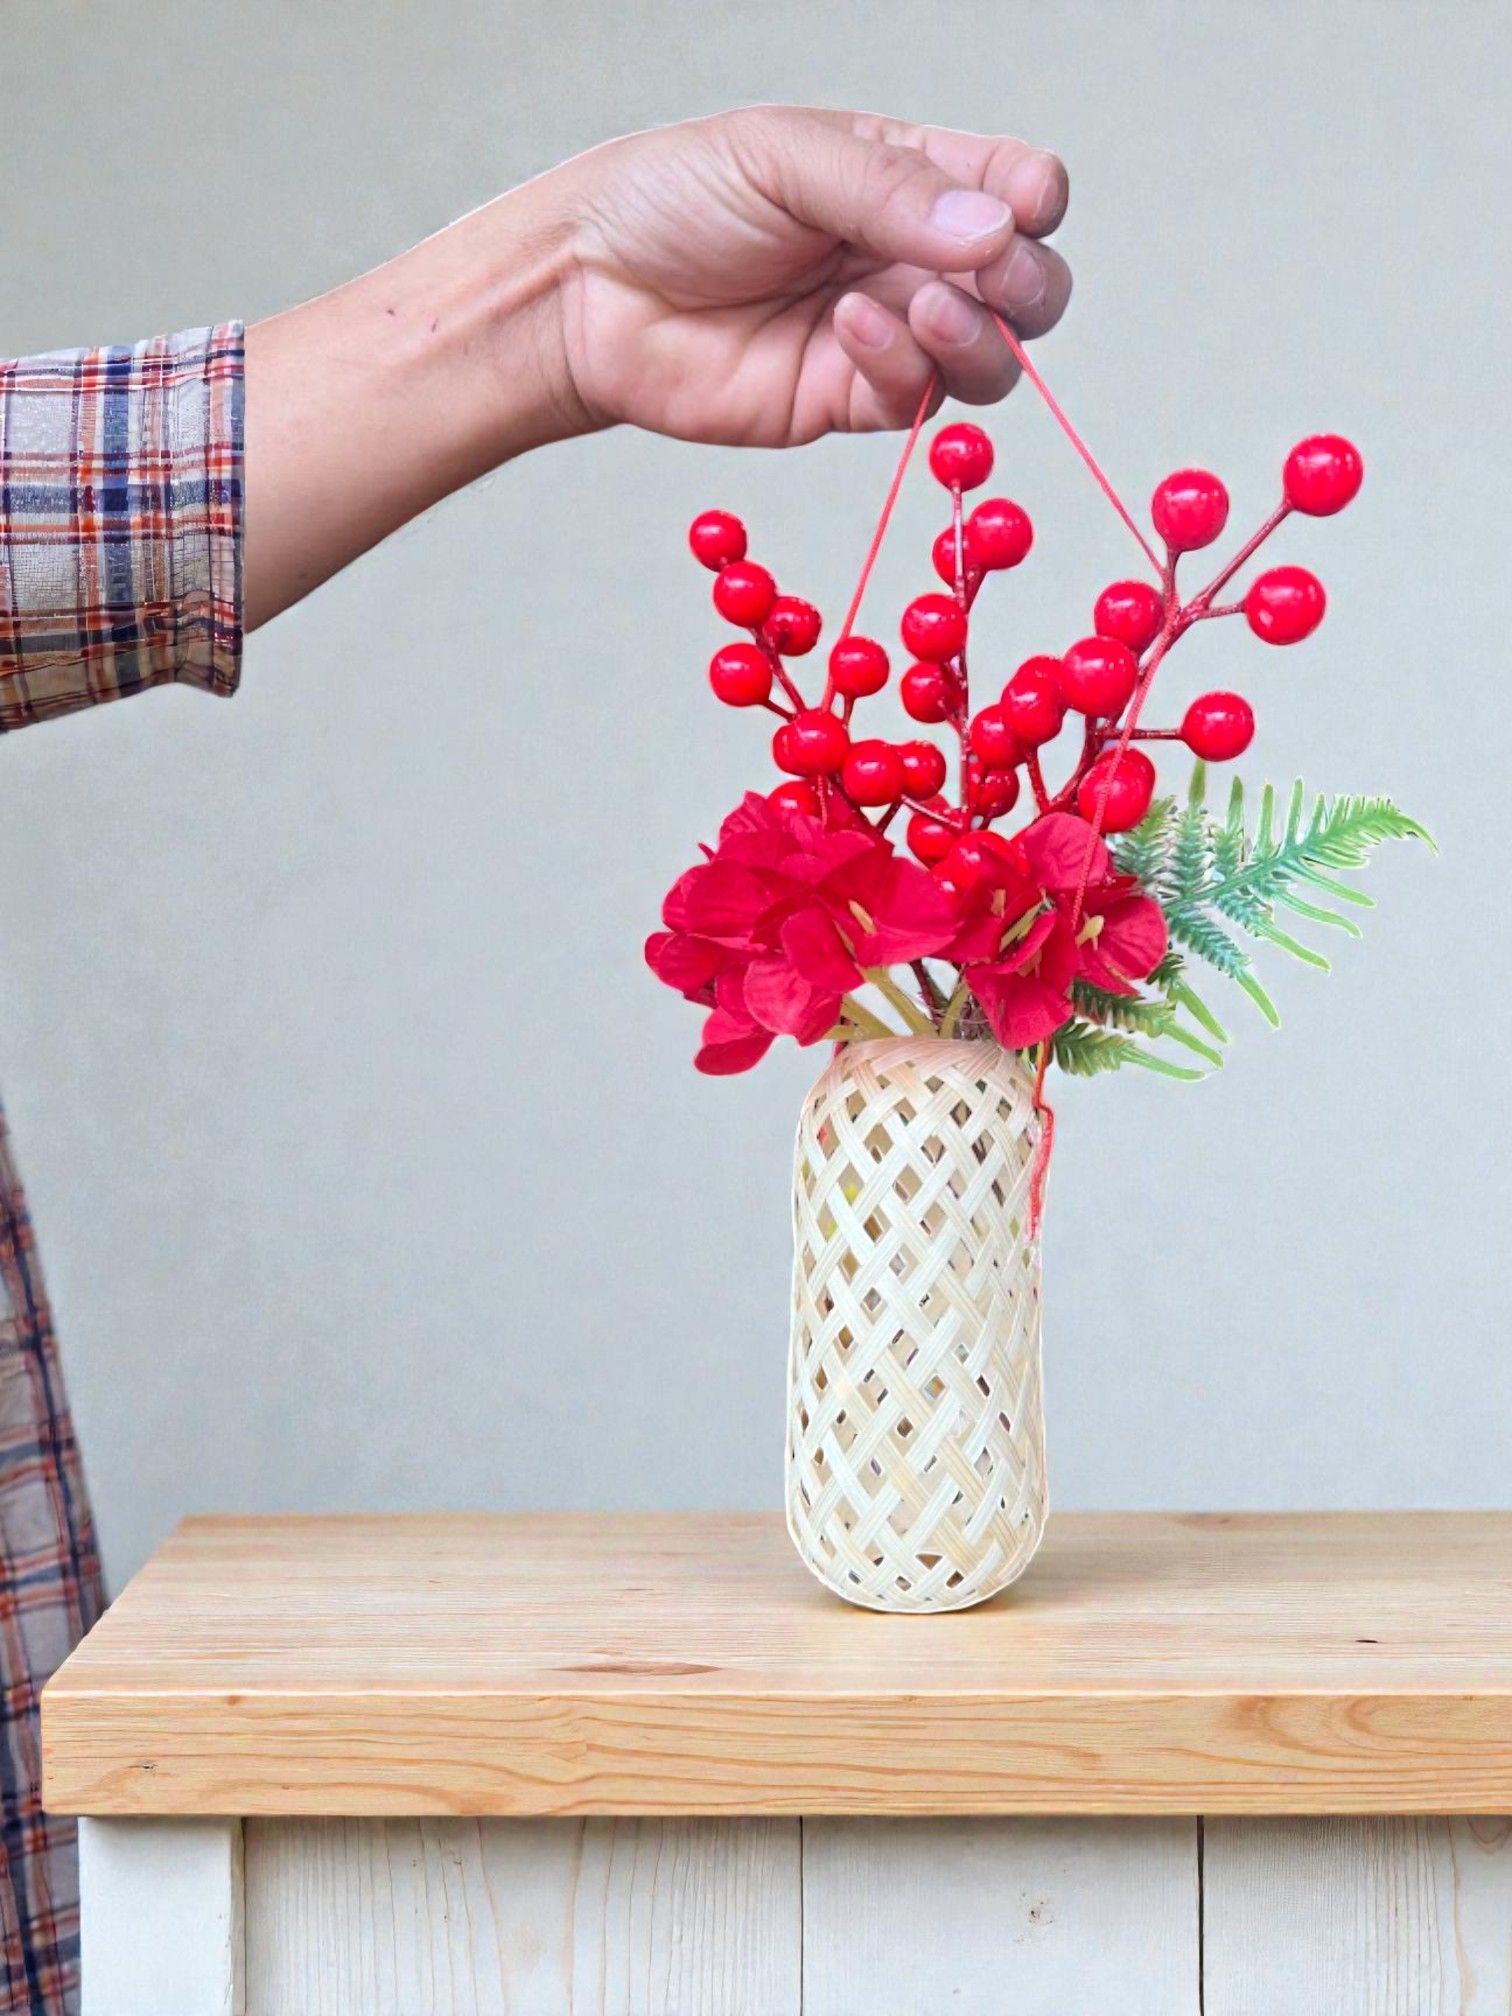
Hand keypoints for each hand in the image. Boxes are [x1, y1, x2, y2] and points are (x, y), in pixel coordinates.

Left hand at [245, 108, 1068, 625]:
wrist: (589, 291)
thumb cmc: (673, 201)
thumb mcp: (786, 159)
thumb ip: (893, 191)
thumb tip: (999, 229)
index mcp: (907, 177)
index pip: (1016, 190)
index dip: (1035, 200)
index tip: (1025, 204)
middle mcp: (908, 259)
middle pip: (1026, 288)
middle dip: (1026, 284)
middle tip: (989, 272)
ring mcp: (885, 337)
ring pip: (989, 360)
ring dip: (976, 335)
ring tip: (922, 302)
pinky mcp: (846, 403)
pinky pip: (913, 400)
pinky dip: (900, 365)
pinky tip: (849, 326)